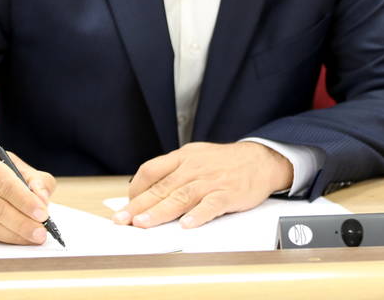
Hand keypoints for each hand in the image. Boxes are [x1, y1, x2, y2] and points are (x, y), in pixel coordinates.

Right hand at [0, 148, 56, 243]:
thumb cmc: (3, 172)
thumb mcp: (21, 168)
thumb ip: (37, 181)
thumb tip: (42, 200)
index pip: (6, 184)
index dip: (25, 201)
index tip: (43, 214)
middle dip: (21, 222)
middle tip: (40, 232)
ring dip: (13, 234)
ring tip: (33, 238)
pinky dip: (4, 238)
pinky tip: (19, 239)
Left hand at [113, 141, 291, 228]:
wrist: (261, 160)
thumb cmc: (224, 163)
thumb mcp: (196, 157)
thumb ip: (174, 172)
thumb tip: (149, 193)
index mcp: (183, 157)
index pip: (151, 170)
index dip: (136, 189)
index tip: (126, 205)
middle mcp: (194, 167)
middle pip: (162, 186)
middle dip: (139, 205)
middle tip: (122, 220)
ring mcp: (211, 180)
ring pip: (181, 196)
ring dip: (160, 211)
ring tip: (143, 224)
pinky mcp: (228, 193)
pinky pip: (211, 204)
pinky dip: (198, 215)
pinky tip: (186, 225)